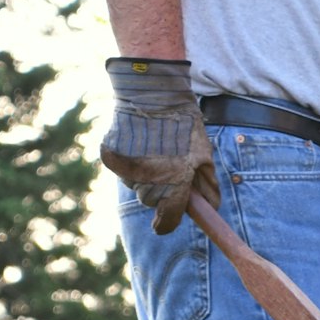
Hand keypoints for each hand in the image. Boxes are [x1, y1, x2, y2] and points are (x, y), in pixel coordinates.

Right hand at [100, 57, 218, 234]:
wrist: (152, 95)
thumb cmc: (184, 126)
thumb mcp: (205, 156)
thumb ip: (208, 186)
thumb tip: (210, 207)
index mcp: (173, 184)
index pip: (166, 220)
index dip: (166, 224)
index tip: (164, 225)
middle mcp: (147, 181)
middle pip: (151, 201)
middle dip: (161, 192)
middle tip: (169, 172)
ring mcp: (126, 168)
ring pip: (135, 184)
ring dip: (145, 176)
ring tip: (155, 152)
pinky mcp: (110, 155)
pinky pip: (122, 169)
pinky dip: (130, 162)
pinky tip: (140, 145)